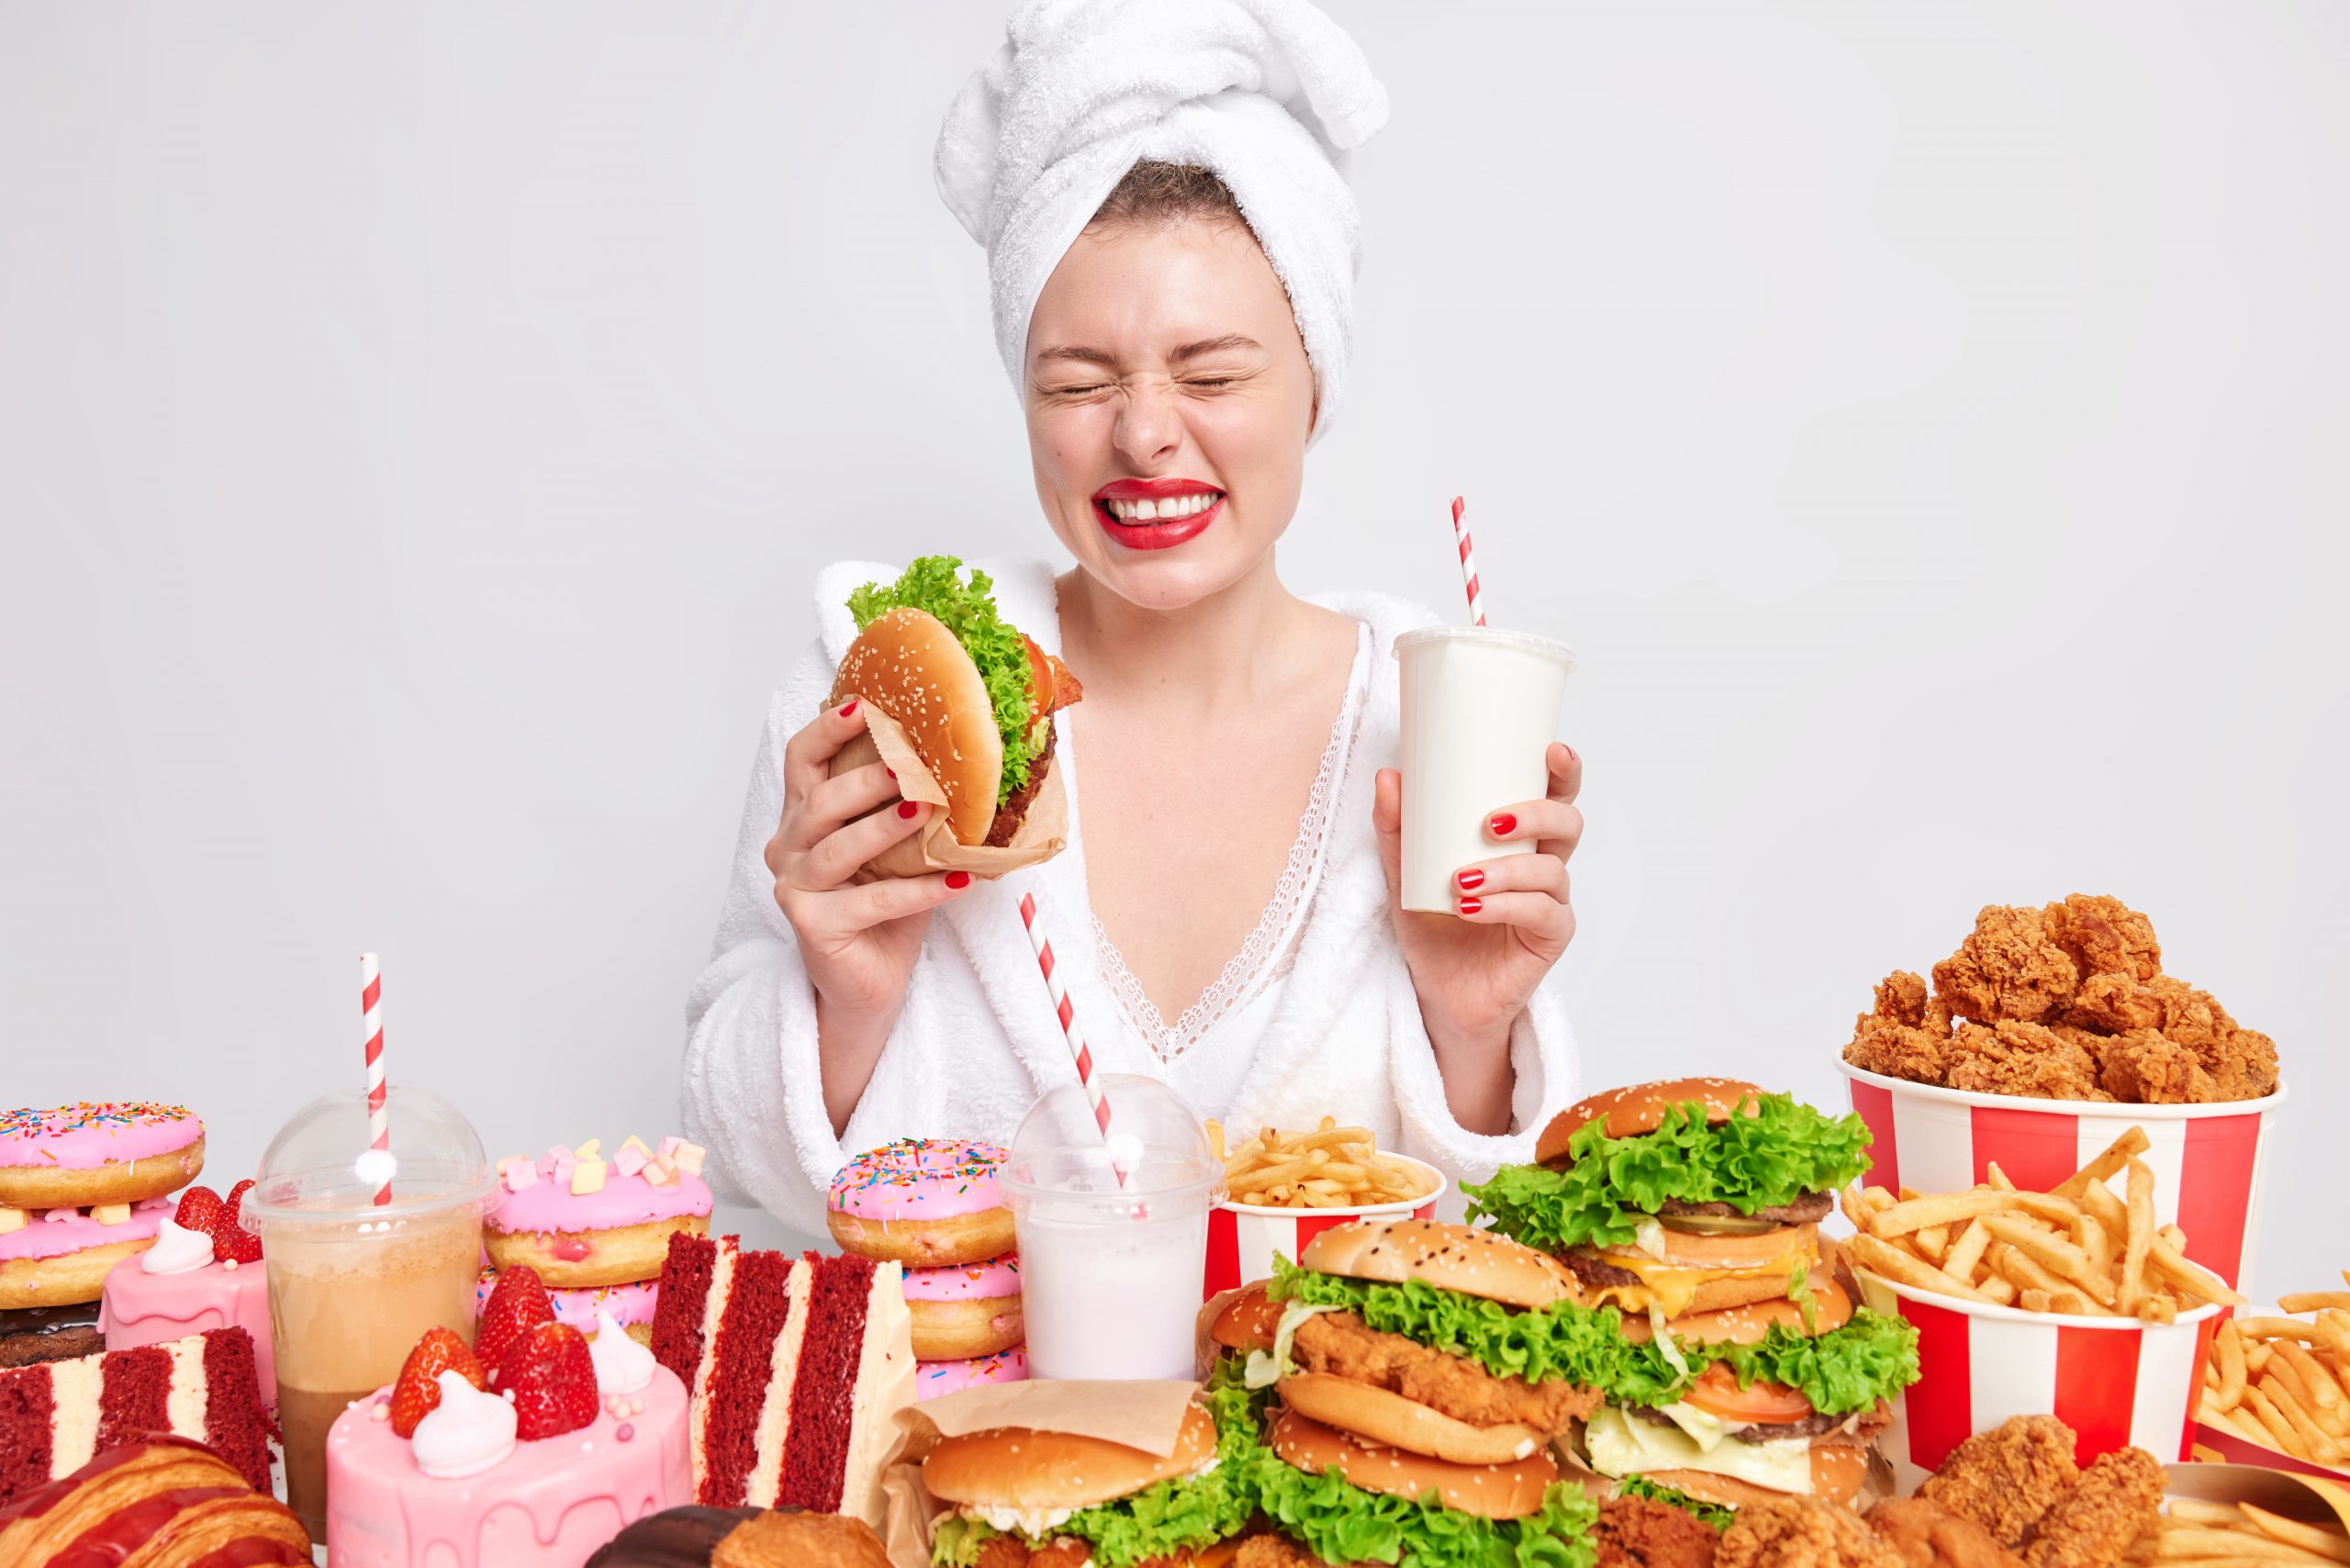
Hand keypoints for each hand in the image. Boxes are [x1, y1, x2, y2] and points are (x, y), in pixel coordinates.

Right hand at [766, 700, 971, 1127]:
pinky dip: (916, 890)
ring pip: (837, 849)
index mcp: (803, 819)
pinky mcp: (812, 926)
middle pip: (818, 801)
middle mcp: (787, 848)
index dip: (827, 729)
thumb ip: (908, 808)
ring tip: (926, 813)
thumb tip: (965, 762)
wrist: (871, 987)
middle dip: (865, 779)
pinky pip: (869, 901)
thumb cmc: (885, 912)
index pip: (802, 761)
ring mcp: (794, 888)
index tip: (866, 705)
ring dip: (884, 829)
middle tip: (911, 768)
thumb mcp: (899, 850)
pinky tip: (956, 883)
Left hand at [1373, 742, 1583, 1129]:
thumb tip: (1389, 776)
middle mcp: (1542, 865)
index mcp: (1519, 840)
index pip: (1553, 795)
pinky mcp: (1549, 939)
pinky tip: (1471, 908)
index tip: (1551, 751)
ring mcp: (1550, 902)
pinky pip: (1541, 913)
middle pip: (1567, 823)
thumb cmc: (1433, 930)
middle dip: (1536, 814)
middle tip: (1490, 822)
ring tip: (1462, 879)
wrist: (1440, 995)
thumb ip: (1396, 829)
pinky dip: (1504, 906)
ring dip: (1507, 870)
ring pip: (1551, 870)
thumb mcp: (1404, 874)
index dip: (1563, 771)